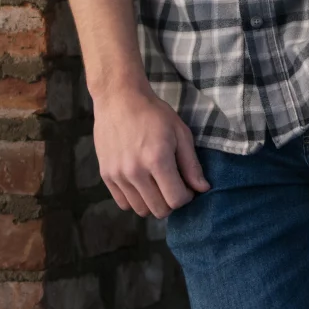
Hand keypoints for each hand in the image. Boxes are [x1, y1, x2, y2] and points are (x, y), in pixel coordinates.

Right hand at [92, 81, 210, 217]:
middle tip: (174, 186)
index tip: (188, 187)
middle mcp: (136, 172)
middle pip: (159, 210)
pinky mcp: (106, 176)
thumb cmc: (153, 113)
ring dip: (153, 203)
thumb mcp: (179, 132)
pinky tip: (142, 184)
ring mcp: (118, 175)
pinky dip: (136, 200)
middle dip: (172, 202)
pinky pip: (123, 204)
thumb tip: (202, 188)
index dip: (186, 197)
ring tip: (157, 185)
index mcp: (157, 159)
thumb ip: (191, 164)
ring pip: (141, 210)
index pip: (176, 200)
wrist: (119, 99)